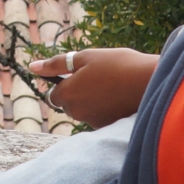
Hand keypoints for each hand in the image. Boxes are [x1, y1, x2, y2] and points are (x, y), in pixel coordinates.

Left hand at [29, 47, 157, 128]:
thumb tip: (32, 66)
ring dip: (92, 100)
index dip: (63, 84)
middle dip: (77, 93)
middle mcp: (77, 112)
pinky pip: (99, 116)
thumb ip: (55, 64)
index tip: (77, 76)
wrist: (151, 81)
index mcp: (67, 94)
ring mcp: (93, 121)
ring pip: (85, 111)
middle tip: (97, 77)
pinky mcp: (109, 126)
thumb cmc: (117, 65)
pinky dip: (105, 108)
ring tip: (111, 85)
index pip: (53, 95)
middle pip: (68, 104)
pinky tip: (118, 96)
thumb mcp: (84, 57)